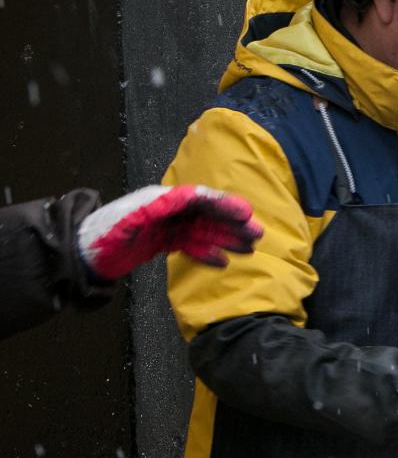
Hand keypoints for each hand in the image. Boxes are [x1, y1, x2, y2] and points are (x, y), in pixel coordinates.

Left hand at [77, 185, 262, 279]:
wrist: (81, 254)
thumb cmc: (102, 234)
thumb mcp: (133, 218)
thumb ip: (163, 206)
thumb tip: (192, 196)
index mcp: (162, 199)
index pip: (200, 198)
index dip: (225, 205)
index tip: (247, 214)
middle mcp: (167, 210)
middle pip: (206, 215)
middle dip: (232, 224)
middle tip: (257, 234)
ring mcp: (165, 227)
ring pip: (203, 231)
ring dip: (226, 239)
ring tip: (249, 248)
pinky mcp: (161, 242)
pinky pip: (191, 246)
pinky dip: (207, 253)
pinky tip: (222, 262)